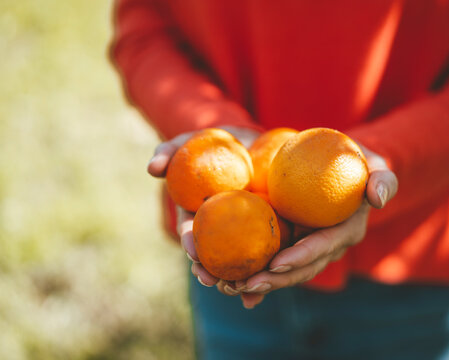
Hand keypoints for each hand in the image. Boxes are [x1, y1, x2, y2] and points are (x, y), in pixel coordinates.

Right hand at [147, 126, 260, 297]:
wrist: (249, 142)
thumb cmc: (214, 142)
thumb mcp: (191, 142)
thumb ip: (170, 152)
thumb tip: (152, 168)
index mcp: (198, 214)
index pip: (191, 232)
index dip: (190, 244)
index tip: (194, 254)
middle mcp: (219, 228)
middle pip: (215, 255)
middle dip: (213, 272)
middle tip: (217, 283)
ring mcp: (243, 231)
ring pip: (240, 261)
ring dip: (239, 280)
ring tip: (246, 293)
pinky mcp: (267, 229)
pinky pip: (268, 250)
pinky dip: (267, 269)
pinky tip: (269, 288)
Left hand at [227, 146, 396, 308]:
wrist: (337, 167)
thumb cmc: (355, 163)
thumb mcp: (373, 165)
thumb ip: (382, 179)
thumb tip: (378, 198)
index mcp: (344, 232)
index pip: (322, 247)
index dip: (301, 257)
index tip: (276, 263)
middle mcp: (325, 247)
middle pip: (300, 269)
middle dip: (274, 281)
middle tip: (245, 284)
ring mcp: (306, 248)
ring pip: (283, 272)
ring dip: (258, 283)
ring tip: (229, 287)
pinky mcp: (290, 244)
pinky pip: (271, 263)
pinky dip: (253, 277)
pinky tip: (227, 286)